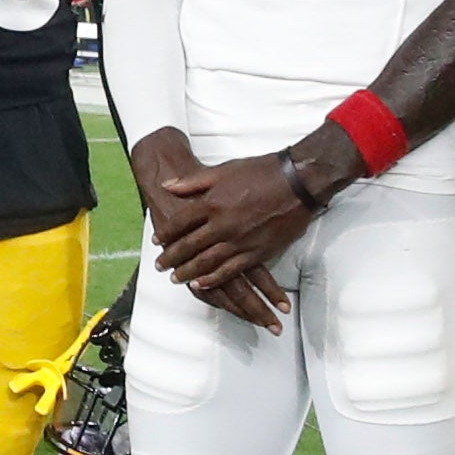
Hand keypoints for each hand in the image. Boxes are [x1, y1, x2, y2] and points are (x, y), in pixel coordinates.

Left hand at [134, 128, 290, 333]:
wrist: (297, 182)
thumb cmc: (261, 172)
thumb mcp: (223, 170)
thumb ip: (193, 181)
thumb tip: (168, 185)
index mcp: (211, 203)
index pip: (180, 223)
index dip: (166, 233)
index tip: (157, 240)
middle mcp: (222, 225)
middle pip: (189, 246)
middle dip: (171, 257)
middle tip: (160, 266)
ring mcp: (239, 241)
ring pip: (206, 263)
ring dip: (188, 272)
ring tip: (175, 279)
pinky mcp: (256, 252)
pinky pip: (230, 271)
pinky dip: (213, 279)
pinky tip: (201, 284)